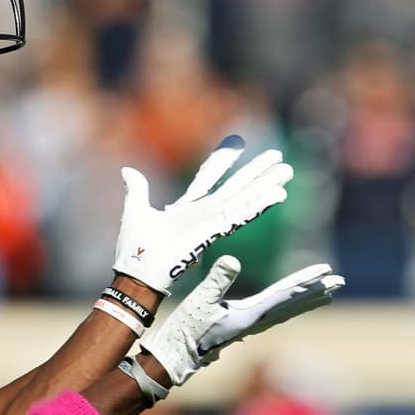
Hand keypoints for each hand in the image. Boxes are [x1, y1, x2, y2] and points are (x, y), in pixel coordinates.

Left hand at [112, 135, 291, 294]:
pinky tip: (278, 193)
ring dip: (265, 184)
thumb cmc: (136, 249)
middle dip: (255, 171)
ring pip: (244, 198)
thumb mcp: (136, 209)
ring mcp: (211, 222)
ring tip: (286, 171)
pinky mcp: (214, 231)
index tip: (238, 142)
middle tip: (277, 155)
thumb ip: (137, 189)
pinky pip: (241, 214)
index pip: (209, 177)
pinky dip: (260, 204)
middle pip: (235, 186)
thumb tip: (128, 170)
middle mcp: (204, 213)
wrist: (137, 272)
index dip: (223, 160)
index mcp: (187, 207)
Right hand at [140, 256, 342, 385]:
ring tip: (326, 291)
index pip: (284, 295)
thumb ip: (216, 281)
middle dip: (316, 291)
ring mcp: (249, 325)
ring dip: (307, 299)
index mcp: (248, 316)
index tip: (326, 273)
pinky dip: (289, 304)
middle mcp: (255, 322)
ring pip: (286, 309)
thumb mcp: (198, 302)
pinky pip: (274, 312)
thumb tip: (234, 259)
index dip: (305, 282)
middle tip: (340, 281)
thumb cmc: (184, 331)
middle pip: (292, 304)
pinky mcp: (241, 325)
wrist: (176, 357)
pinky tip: (292, 302)